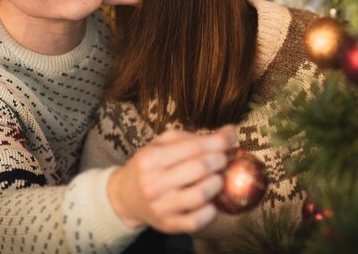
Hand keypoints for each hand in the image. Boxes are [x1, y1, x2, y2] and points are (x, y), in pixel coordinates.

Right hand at [107, 125, 237, 232]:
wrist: (125, 196)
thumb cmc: (149, 166)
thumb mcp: (161, 144)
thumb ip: (193, 137)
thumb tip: (230, 132)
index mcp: (150, 159)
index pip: (193, 147)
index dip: (219, 142)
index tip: (232, 138)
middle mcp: (153, 183)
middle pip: (200, 169)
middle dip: (219, 160)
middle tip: (222, 159)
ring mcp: (160, 207)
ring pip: (201, 195)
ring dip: (217, 184)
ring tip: (217, 178)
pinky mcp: (167, 225)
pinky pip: (196, 221)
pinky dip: (211, 211)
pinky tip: (211, 201)